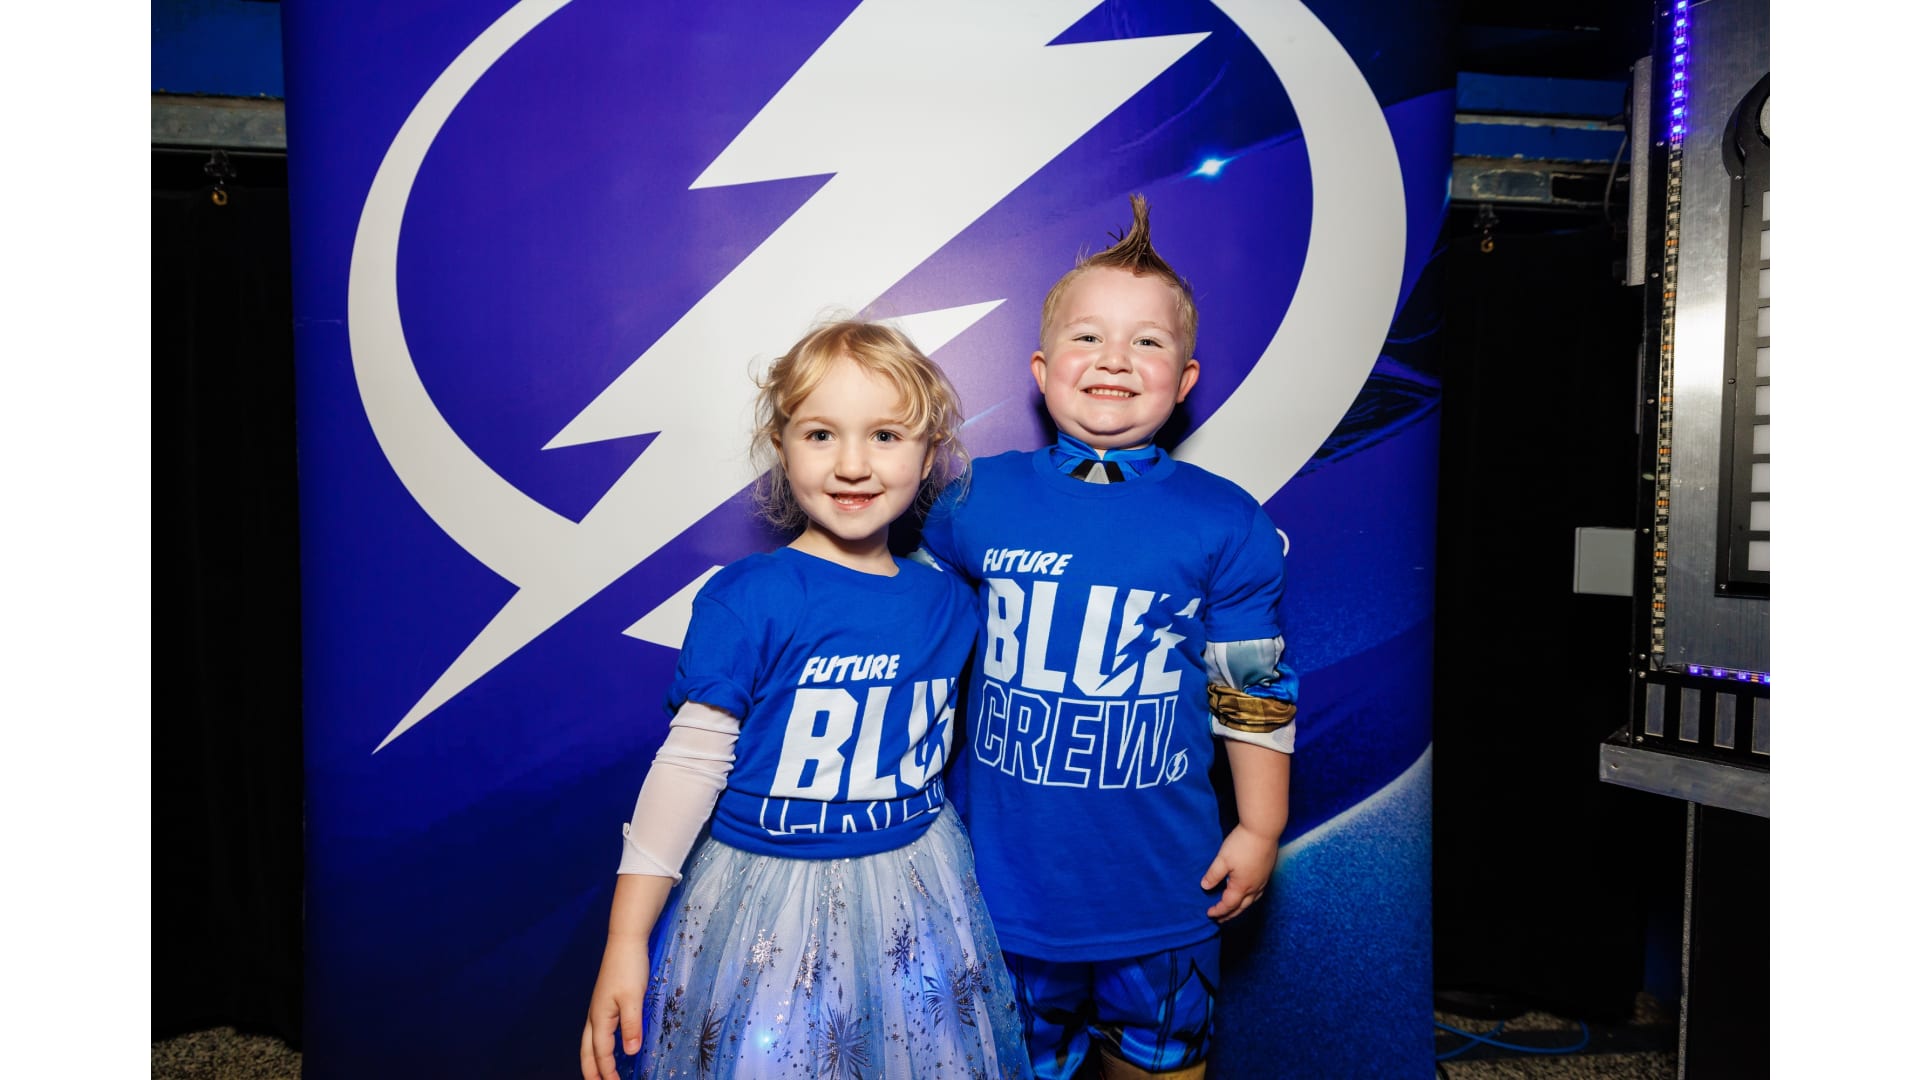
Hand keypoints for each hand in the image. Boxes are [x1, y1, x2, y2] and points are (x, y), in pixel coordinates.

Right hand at [580, 935, 648, 1079]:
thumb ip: (631, 1026)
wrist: (625, 942)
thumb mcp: (634, 998)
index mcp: (600, 1018)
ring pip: (590, 1042)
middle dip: (591, 1071)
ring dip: (592, 1060)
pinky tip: (608, 1046)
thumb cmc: (629, 968)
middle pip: (587, 1051)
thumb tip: (630, 1053)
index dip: (607, 1072)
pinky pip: (598, 1032)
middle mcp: (595, 1016)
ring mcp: (598, 1008)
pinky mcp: (605, 1002)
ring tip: (598, 1074)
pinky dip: (598, 1046)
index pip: (601, 1053)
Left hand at [1200, 823, 1278, 922]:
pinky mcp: (1267, 872)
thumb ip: (1214, 875)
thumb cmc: (1242, 844)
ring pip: (1252, 901)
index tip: (1209, 914)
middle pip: (1241, 907)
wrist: (1264, 829)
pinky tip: (1248, 894)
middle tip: (1220, 919)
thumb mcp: (1222, 859)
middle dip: (1230, 914)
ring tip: (1233, 910)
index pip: (1229, 904)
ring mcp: (1263, 880)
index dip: (1218, 911)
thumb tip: (1205, 887)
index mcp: (1242, 886)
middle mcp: (1255, 887)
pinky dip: (1250, 898)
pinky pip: (1259, 892)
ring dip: (1241, 908)